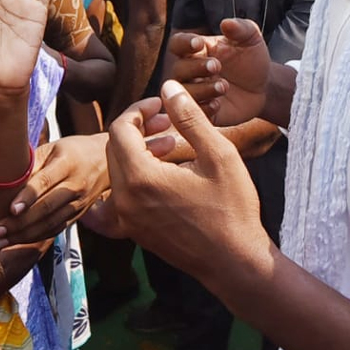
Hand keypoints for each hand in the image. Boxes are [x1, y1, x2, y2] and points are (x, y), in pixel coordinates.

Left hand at [0, 133, 109, 246]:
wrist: (106, 161)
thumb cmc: (73, 150)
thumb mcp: (53, 147)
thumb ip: (32, 162)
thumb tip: (4, 177)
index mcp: (67, 163)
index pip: (45, 181)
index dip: (28, 196)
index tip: (11, 209)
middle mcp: (75, 185)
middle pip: (46, 208)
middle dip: (20, 223)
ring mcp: (78, 203)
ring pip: (50, 223)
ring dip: (24, 235)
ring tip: (1, 240)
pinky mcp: (78, 215)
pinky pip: (56, 229)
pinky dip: (36, 237)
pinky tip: (17, 241)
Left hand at [102, 82, 273, 290]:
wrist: (236, 263)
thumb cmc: (232, 208)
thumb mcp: (218, 155)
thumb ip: (189, 118)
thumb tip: (168, 87)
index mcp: (140, 178)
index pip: (120, 129)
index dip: (138, 110)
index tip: (162, 105)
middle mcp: (125, 200)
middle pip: (114, 148)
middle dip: (136, 128)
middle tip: (167, 120)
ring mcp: (127, 219)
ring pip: (117, 171)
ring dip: (136, 152)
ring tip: (171, 143)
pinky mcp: (134, 232)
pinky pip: (118, 198)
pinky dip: (132, 179)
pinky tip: (158, 173)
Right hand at [166, 20, 270, 126]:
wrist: (264, 87)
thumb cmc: (251, 59)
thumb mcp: (250, 39)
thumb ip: (240, 28)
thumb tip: (226, 23)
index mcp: (196, 50)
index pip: (178, 44)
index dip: (184, 43)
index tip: (198, 44)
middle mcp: (190, 71)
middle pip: (178, 69)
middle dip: (195, 67)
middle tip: (216, 66)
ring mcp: (195, 92)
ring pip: (183, 93)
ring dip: (201, 89)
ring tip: (223, 86)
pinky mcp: (202, 112)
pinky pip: (192, 114)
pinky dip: (204, 109)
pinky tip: (219, 104)